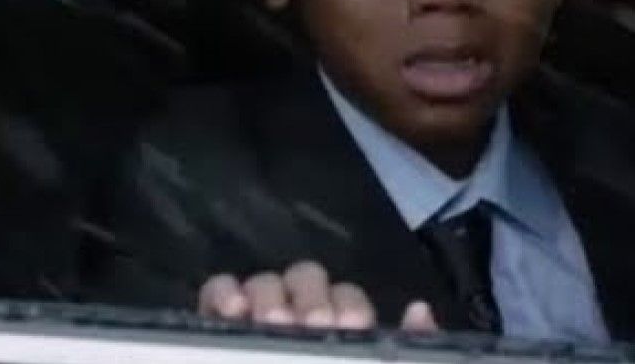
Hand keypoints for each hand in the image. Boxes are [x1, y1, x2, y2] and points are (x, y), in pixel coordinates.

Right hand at [198, 260, 439, 330]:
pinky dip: (224, 292)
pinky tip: (235, 311)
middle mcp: (299, 325)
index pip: (347, 300)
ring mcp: (254, 323)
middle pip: (305, 280)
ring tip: (272, 323)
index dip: (349, 306)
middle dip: (309, 296)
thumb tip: (419, 310)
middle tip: (310, 325)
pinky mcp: (216, 327)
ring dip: (269, 295)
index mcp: (340, 339)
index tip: (348, 328)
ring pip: (264, 284)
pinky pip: (217, 293)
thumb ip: (407, 354)